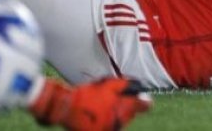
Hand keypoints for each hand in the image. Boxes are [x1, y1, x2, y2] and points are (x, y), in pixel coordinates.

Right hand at [28, 77, 149, 130]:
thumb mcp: (108, 84)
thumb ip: (125, 85)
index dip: (144, 101)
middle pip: (131, 114)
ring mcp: (111, 129)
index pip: (144, 106)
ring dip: (116, 114)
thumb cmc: (87, 94)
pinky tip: (97, 115)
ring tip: (102, 107)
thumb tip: (137, 85)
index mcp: (124, 107)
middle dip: (126, 107)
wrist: (67, 108)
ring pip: (121, 121)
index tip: (141, 99)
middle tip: (114, 99)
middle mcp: (120, 121)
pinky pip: (110, 127)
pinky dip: (107, 122)